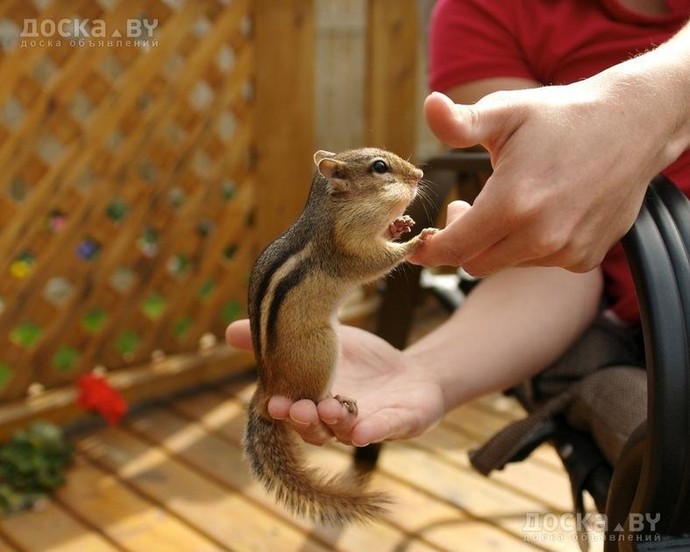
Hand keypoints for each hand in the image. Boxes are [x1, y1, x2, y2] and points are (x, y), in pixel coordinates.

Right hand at [226, 320, 444, 446]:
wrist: (410, 373)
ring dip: (334, 422)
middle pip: (315, 428)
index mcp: (313, 401)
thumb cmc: (360, 361)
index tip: (270, 401)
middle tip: (295, 408)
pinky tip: (363, 432)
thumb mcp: (319, 339)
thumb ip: (281, 337)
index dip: (282, 409)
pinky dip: (372, 432)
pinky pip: (383, 432)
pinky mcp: (397, 425)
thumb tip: (228, 331)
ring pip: (345, 431)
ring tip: (327, 406)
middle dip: (303, 419)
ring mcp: (365, 425)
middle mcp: (334, 421)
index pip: (293, 410)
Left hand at [414, 67, 687, 274]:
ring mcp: (566, 250)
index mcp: (512, 203)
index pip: (453, 249)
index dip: (429, 250)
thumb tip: (429, 106)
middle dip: (461, 242)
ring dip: (498, 242)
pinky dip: (531, 246)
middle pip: (475, 263)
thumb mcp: (506, 111)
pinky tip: (542, 214)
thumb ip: (461, 121)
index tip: (420, 243)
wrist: (634, 125)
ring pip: (507, 264)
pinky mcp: (585, 257)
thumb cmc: (562, 117)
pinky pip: (540, 263)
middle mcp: (541, 235)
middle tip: (466, 209)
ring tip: (510, 203)